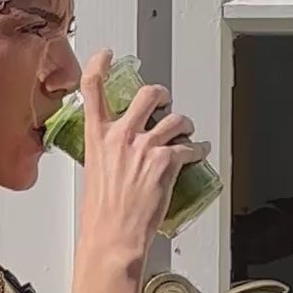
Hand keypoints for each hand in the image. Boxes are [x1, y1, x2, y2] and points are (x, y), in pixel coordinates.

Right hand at [74, 50, 206, 259]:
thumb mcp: (93, 175)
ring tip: (187, 131)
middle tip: (164, 100)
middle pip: (146, 94)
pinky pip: (190, 147)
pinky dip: (198, 150)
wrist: (113, 237)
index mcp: (96, 137)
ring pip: (175, 119)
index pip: (92, 88)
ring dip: (185, 124)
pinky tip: (200, 153)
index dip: (99, 65)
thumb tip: (116, 154)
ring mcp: (145, 146)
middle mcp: (121, 135)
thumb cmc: (101, 215)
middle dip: (160, 94)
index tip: (106, 55)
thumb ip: (106, 154)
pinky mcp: (167, 161)